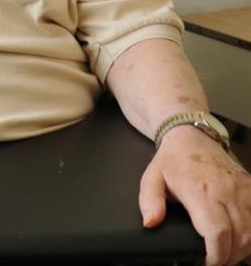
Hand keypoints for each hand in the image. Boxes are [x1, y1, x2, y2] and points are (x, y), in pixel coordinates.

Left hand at [140, 126, 250, 265]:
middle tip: (213, 260)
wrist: (192, 137)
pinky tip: (239, 241)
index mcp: (199, 189)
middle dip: (227, 257)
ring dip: (241, 249)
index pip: (216, 231)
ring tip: (224, 253)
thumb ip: (149, 201)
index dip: (215, 255)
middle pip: (239, 237)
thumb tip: (150, 223)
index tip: (206, 263)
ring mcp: (243, 190)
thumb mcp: (152, 178)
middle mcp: (226, 190)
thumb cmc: (172, 160)